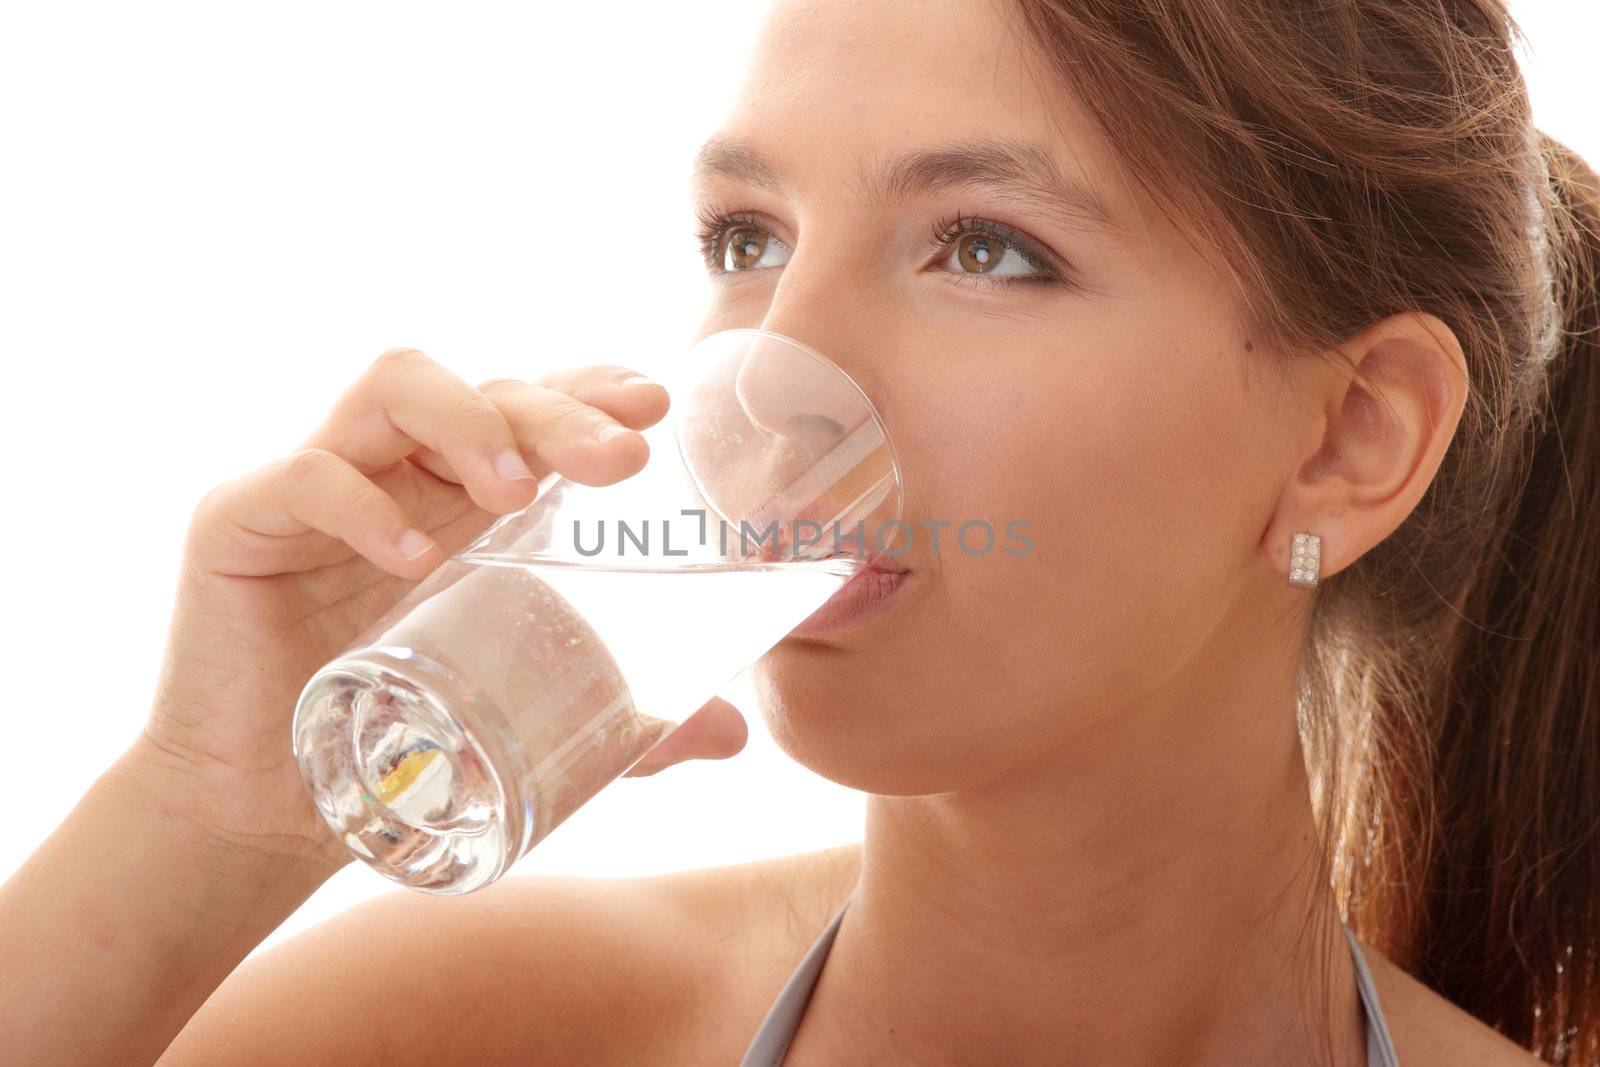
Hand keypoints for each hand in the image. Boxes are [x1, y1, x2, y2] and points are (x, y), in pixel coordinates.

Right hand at [134, 348, 747, 876]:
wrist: (264, 810)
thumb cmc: (397, 742)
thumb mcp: (529, 720)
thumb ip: (629, 725)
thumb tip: (736, 734)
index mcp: (464, 498)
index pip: (530, 407)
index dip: (589, 390)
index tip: (654, 405)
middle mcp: (399, 473)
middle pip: (482, 388)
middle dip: (559, 410)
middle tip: (624, 459)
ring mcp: (319, 487)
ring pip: (391, 388)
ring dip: (469, 423)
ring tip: (519, 493)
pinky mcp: (240, 523)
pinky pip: (303, 477)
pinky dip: (363, 505)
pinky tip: (413, 558)